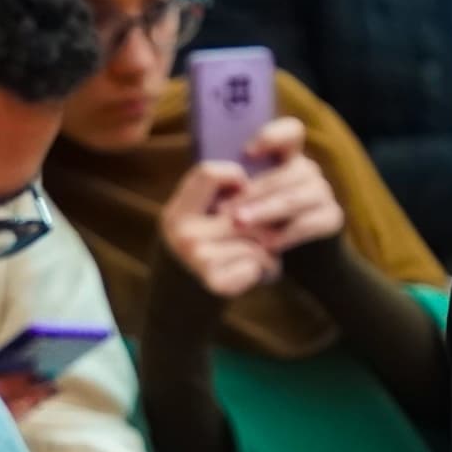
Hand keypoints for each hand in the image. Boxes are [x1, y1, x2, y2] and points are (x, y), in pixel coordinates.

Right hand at [160, 163, 283, 300]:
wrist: (192, 294)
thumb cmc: (212, 245)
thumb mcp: (205, 215)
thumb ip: (221, 192)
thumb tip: (260, 157)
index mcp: (178, 209)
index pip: (208, 173)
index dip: (234, 175)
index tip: (244, 186)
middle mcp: (182, 231)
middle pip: (245, 208)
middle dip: (265, 215)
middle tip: (273, 221)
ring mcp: (196, 256)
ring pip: (257, 237)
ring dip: (272, 244)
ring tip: (269, 249)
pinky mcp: (214, 280)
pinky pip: (257, 262)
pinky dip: (266, 267)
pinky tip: (260, 269)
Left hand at [221, 124, 344, 253]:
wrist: (285, 255)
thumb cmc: (252, 221)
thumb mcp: (238, 199)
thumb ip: (231, 183)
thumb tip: (209, 175)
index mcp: (286, 156)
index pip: (291, 132)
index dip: (273, 135)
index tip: (247, 152)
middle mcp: (307, 170)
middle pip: (288, 172)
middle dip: (254, 191)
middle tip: (227, 210)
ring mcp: (322, 193)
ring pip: (296, 197)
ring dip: (265, 210)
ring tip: (240, 224)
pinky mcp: (331, 217)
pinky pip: (311, 222)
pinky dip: (287, 233)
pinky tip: (267, 243)